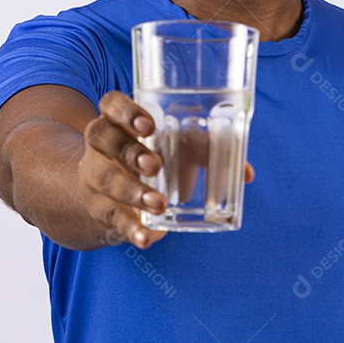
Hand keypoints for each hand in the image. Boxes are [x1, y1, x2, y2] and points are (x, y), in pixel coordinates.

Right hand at [79, 90, 253, 249]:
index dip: (124, 111)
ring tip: (160, 204)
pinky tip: (146, 237)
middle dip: (130, 152)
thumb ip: (206, 152)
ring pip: (106, 179)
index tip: (148, 125)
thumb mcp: (173, 149)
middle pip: (103, 138)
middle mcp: (101, 145)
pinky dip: (130, 228)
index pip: (110, 104)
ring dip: (132, 192)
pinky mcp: (101, 208)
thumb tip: (247, 173)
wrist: (106, 195)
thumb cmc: (148, 160)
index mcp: (119, 121)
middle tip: (156, 165)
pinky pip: (112, 218)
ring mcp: (96, 177)